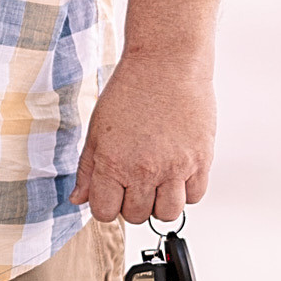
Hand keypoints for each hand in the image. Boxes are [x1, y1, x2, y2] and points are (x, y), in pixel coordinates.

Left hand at [74, 47, 216, 224]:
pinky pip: (195, 196)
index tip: (113, 194)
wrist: (166, 64)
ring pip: (168, 213)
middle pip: (137, 216)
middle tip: (136, 182)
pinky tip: (178, 172)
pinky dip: (186, 191)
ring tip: (158, 181)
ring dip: (161, 203)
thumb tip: (79, 199)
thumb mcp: (97, 129)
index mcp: (113, 163)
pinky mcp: (201, 160)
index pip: (105, 212)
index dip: (107, 205)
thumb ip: (88, 169)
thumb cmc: (131, 91)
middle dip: (133, 204)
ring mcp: (175, 167)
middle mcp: (144, 170)